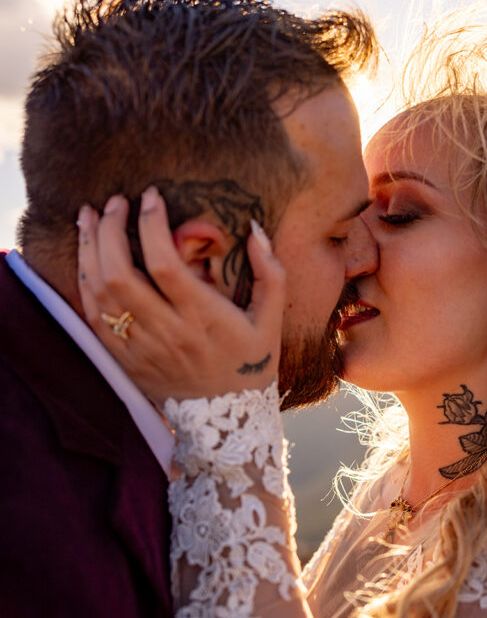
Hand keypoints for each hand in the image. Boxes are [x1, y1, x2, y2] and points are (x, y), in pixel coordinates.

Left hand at [77, 187, 284, 405]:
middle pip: (120, 274)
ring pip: (99, 292)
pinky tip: (87, 257)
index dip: (150, 225)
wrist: (225, 421)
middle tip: (114, 201)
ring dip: (89, 249)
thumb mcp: (271, 319)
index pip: (165, 264)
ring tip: (88, 217)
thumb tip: (255, 229)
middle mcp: (167, 332)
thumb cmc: (251, 363)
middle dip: (109, 229)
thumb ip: (270, 273)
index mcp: (203, 318)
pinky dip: (84, 282)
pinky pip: (92, 316)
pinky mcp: (123, 359)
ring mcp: (140, 347)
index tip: (150, 196)